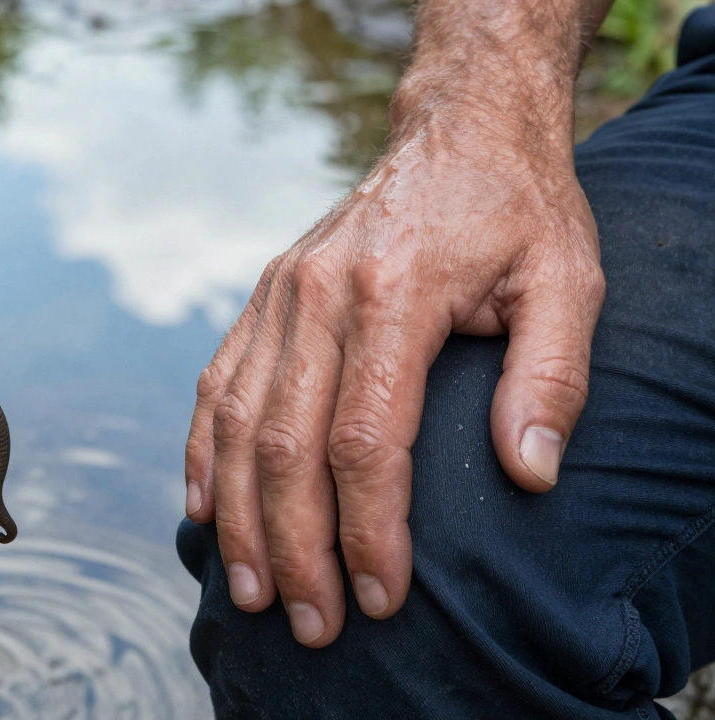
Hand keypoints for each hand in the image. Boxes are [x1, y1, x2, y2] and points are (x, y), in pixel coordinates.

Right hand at [184, 99, 604, 645]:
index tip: (383, 598)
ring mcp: (277, 294)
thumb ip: (552, 378)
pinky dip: (203, 456)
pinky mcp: (261, 298)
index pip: (364, 440)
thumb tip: (528, 474)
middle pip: (285, 446)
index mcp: (393, 292)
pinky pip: (215, 386)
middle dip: (295, 548)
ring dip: (240, 518)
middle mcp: (316, 295)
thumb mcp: (568, 282)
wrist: (456, 130)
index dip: (369, 531)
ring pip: (235, 425)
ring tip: (251, 592)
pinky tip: (205, 511)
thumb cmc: (518, 213)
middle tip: (312, 624)